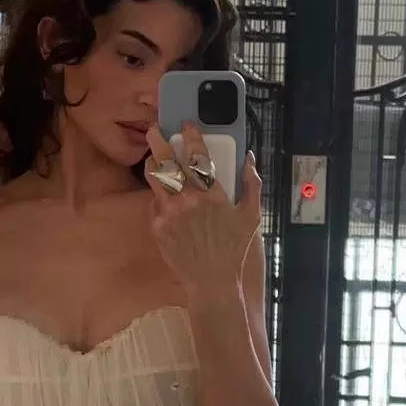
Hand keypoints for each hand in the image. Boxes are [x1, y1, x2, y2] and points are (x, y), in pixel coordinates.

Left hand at [144, 123, 260, 299]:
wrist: (212, 281)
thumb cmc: (233, 249)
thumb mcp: (251, 216)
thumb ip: (252, 183)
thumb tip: (249, 158)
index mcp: (211, 193)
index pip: (197, 155)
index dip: (191, 136)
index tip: (186, 124)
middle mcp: (187, 200)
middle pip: (166, 161)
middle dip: (158, 141)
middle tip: (154, 130)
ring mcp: (169, 213)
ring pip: (154, 178)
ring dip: (153, 163)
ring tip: (154, 157)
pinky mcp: (157, 227)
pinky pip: (154, 203)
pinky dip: (159, 195)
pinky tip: (164, 194)